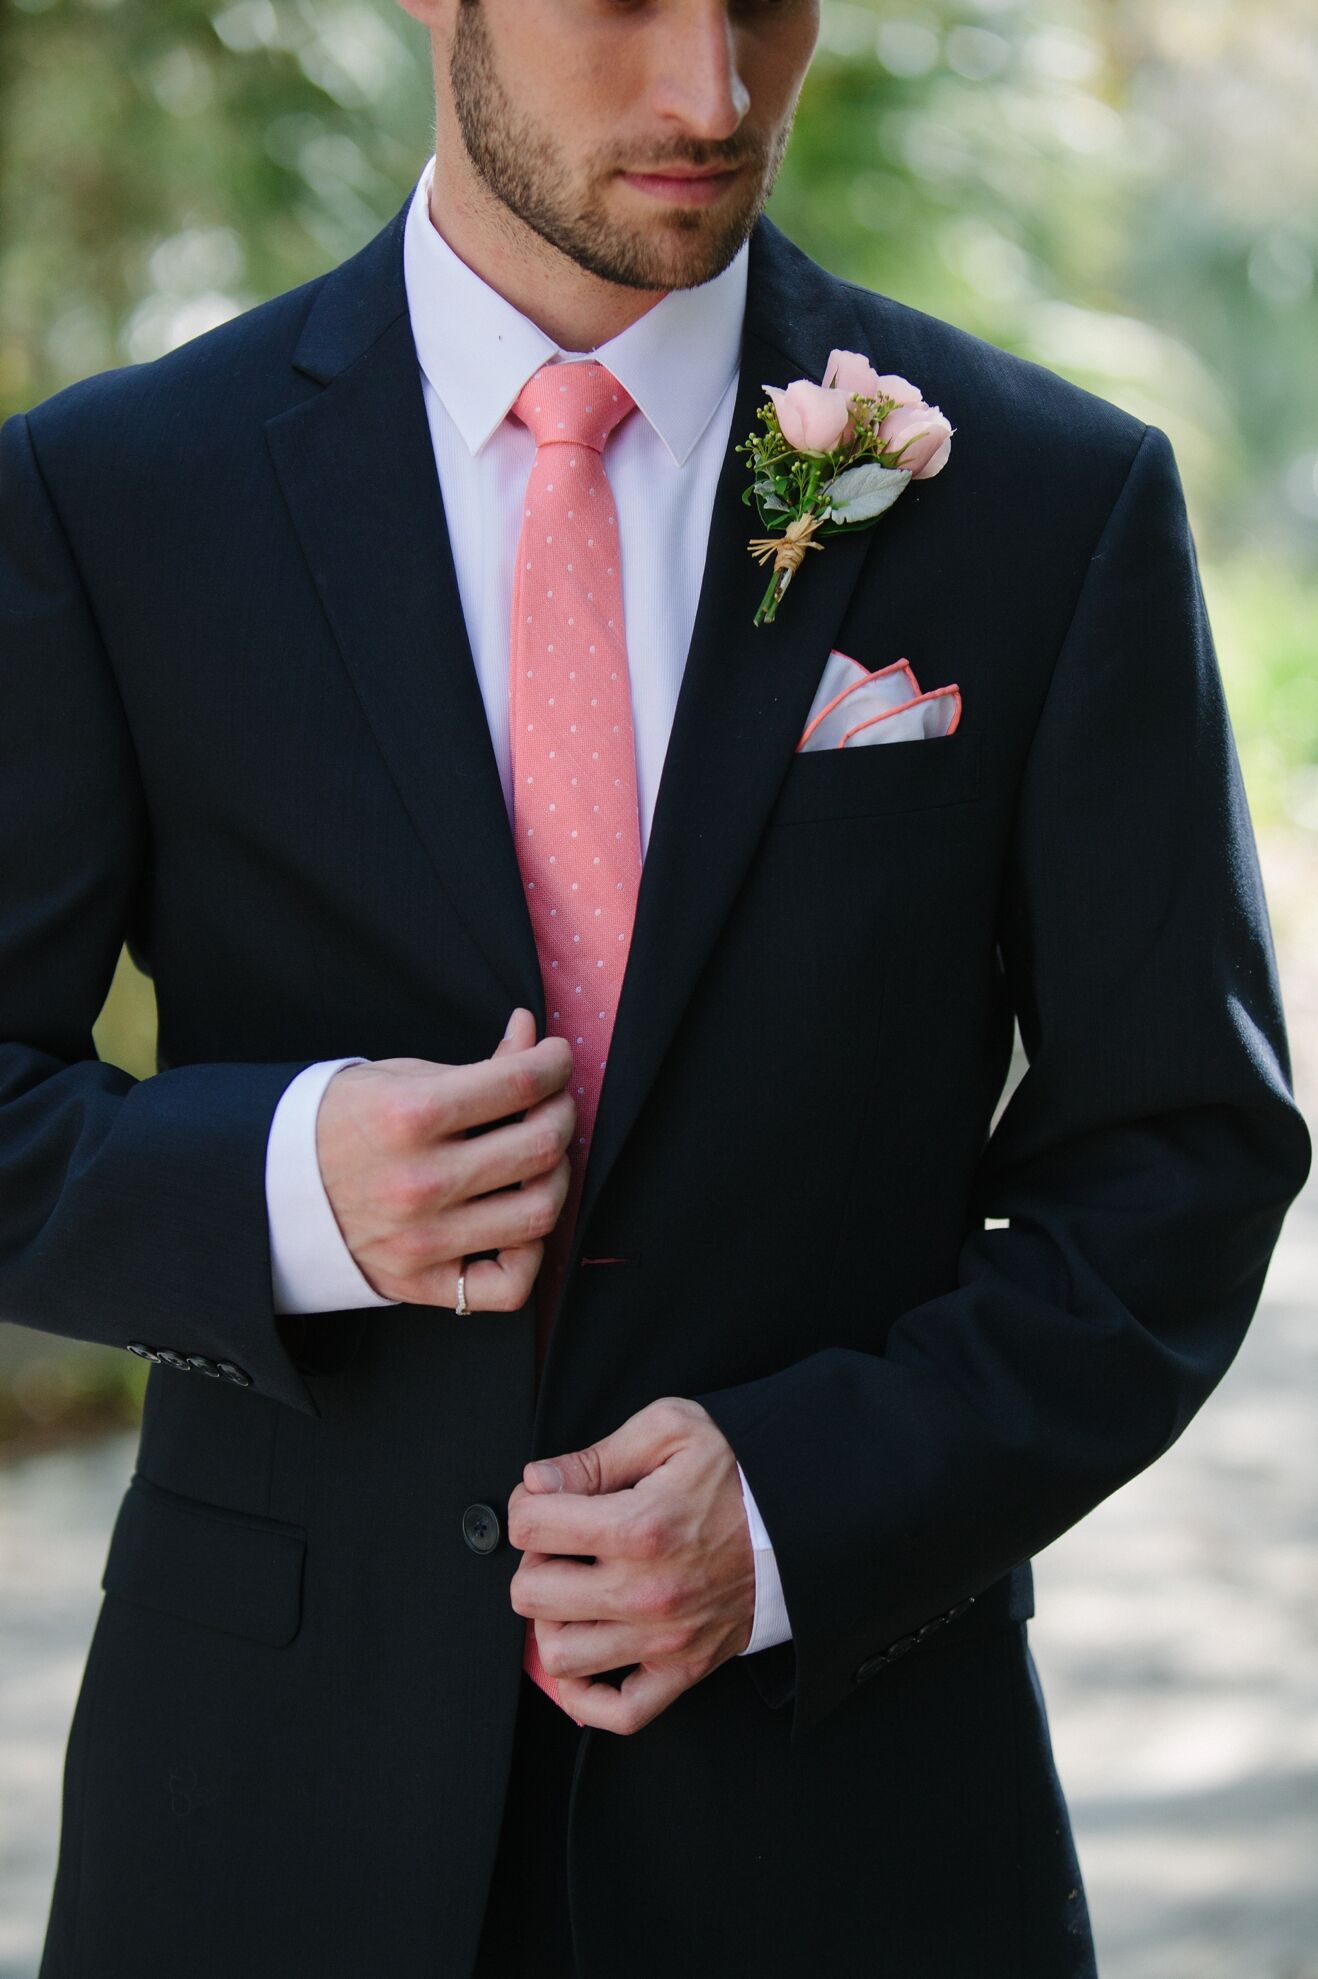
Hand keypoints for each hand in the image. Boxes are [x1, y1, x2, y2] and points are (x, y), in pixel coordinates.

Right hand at [314, 1008, 575, 1309]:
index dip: (555, 1063)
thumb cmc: (341, 1123)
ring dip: (556, 1177)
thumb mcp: (400, 1077)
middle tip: (553, 1104)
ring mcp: (421, 1239)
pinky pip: (508, 1285)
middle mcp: (418, 1181)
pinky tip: (516, 1223)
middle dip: (561, 1114)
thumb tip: (531, 1036)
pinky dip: (529, 1255)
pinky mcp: (420, 1282)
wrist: (271, 1188)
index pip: (519, 1084)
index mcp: (409, 1115)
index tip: (557, 1058)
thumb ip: (477, 1065)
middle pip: (539, 1147)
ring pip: (538, 1214)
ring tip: (539, 1159)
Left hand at [507, 1397, 756, 1734]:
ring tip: (572, 1591)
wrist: (804, 1516)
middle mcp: (644, 1591)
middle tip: (560, 1542)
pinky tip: (585, 1653)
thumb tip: (538, 1483)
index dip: (527, 1504)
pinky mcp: (683, 1668)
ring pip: (558, 1655)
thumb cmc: (739, 1471)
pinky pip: (617, 1712)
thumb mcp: (670, 1430)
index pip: (530, 1526)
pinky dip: (586, 1697)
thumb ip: (596, 1456)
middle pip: (530, 1593)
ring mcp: (662, 1638)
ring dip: (552, 1621)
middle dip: (534, 1560)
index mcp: (638, 1525)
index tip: (545, 1498)